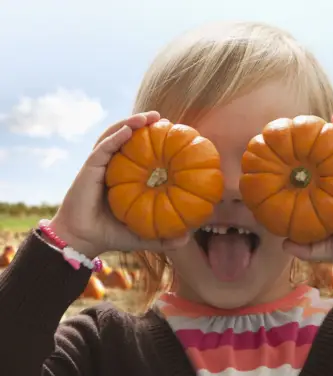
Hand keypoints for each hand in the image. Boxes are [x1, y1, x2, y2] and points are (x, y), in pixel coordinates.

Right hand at [49, 112, 188, 258]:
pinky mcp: (89, 168)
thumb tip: (187, 239)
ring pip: (114, 136)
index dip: (153, 141)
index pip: (139, 153)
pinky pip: (103, 148)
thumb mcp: (144, 235)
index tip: (172, 132)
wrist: (84, 240)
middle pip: (126, 138)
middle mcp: (112, 167)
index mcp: (125, 178)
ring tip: (148, 116)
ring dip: (130, 123)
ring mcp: (100, 166)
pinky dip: (116, 136)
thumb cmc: (112, 235)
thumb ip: (164, 237)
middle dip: (142, 124)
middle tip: (161, 117)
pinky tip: (129, 130)